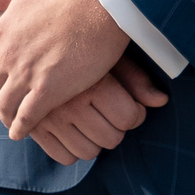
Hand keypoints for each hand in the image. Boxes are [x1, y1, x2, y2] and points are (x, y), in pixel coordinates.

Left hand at [0, 0, 137, 138]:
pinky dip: (20, 128)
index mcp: (3, 32)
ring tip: (12, 121)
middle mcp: (9, 56)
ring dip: (6, 115)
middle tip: (4, 100)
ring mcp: (27, 75)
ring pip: (4, 106)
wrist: (103, 3)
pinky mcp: (49, 90)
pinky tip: (22, 132)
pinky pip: (26, 118)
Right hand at [23, 56, 169, 163]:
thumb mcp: (109, 53)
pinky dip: (73, 149)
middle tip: (112, 112)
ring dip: (96, 140)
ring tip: (94, 119)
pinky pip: (64, 157)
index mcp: (91, 81)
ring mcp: (49, 118)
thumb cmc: (81, 43)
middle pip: (111, 139)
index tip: (132, 105)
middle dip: (117, 128)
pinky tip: (76, 129)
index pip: (128, 118)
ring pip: (88, 152)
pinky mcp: (33, 128)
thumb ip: (136, 79)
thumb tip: (162, 101)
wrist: (32, 36)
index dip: (136, 114)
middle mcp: (69, 102)